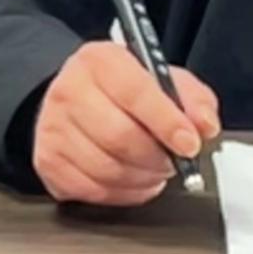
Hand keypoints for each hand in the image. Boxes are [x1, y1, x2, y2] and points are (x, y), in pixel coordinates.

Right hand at [32, 41, 220, 205]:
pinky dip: (124, 193)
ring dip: (143, 178)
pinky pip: (92, 191)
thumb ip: (191, 97)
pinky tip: (136, 180)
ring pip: (106, 169)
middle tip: (176, 160)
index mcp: (100, 60)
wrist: (76, 96)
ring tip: (157, 169)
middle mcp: (69, 90)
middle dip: (157, 156)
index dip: (167, 122)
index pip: (136, 92)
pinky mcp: (47, 163)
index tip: (190, 143)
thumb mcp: (162, 76)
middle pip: (119, 136)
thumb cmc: (123, 87)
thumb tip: (205, 126)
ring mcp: (53, 129)